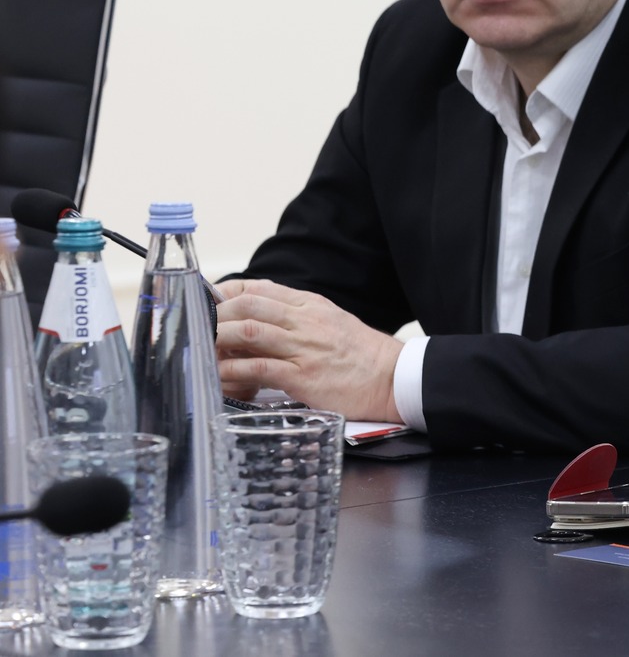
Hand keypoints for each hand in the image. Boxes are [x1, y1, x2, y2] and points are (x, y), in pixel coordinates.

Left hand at [214, 279, 403, 421]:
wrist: (393, 378)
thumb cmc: (362, 355)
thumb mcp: (331, 322)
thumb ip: (298, 318)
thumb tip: (259, 322)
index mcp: (311, 305)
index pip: (259, 288)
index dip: (226, 294)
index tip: (207, 304)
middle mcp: (305, 320)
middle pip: (248, 306)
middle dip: (215, 316)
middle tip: (197, 330)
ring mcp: (303, 347)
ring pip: (249, 332)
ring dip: (218, 340)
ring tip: (201, 351)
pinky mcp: (302, 376)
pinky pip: (257, 368)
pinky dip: (232, 371)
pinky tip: (218, 375)